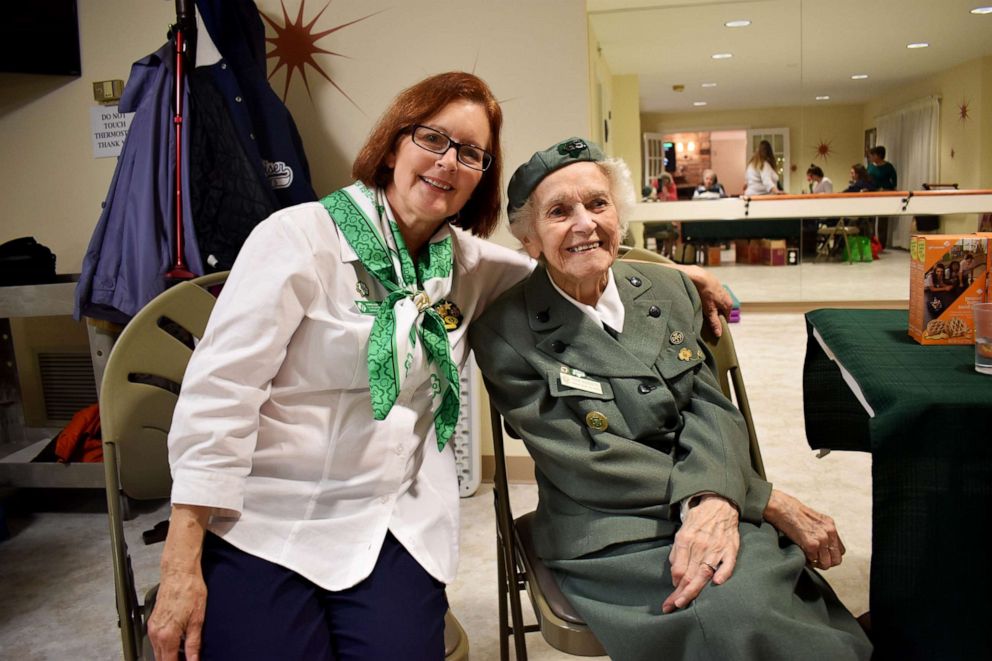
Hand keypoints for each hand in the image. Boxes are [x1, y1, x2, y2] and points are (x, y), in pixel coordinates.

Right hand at [148, 504, 209, 659]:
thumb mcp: (197, 620)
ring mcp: (152, 627)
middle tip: (188, 659)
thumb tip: (194, 660)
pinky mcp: (153, 620)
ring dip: (170, 655)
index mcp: (166, 635)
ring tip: (186, 654)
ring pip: (158, 651)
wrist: (179, 571)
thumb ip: (194, 644)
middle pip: (161, 659)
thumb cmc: (189, 590)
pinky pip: (157, 641)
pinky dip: (166, 646)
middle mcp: (155, 633)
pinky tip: (179, 643)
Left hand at [663, 495, 739, 612]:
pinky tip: (716, 583)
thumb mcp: (681, 533)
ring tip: (684, 603)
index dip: (673, 586)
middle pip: (688, 574)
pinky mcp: (730, 549)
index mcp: (685, 540)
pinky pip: (728, 564)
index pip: (677, 569)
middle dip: (679, 593)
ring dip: (693, 590)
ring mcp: (716, 548)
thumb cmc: (698, 522)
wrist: (719, 505)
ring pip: (704, 573)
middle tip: (670, 607)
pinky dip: (723, 573)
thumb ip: (677, 553)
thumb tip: (675, 576)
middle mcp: (700, 546)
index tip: (669, 598)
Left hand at [676, 264, 732, 336]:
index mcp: (728, 304)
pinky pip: (711, 295)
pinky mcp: (713, 285)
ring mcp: (720, 290)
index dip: (719, 323)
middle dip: (714, 314)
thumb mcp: (710, 311)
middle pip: (721, 310)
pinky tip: (699, 299)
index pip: (726, 318)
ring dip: (710, 306)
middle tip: (704, 317)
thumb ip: (715, 322)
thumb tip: (719, 333)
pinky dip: (706, 298)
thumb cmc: (705, 293)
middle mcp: (727, 296)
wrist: (699, 276)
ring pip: (716, 302)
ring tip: (700, 308)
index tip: (711, 326)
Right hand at [763, 488, 844, 568]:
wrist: (781, 507)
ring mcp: (821, 539)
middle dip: (825, 562)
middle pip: (836, 559)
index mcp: (830, 525)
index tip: (821, 556)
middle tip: (815, 560)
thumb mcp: (812, 519)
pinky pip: (813, 561)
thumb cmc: (791, 511)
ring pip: (826, 563)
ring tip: (807, 558)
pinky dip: (806, 560)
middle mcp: (829, 532)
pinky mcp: (811, 545)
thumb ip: (821, 531)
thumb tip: (822, 546)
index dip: (830, 555)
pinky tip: (800, 553)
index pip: (840, 550)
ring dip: (816, 563)